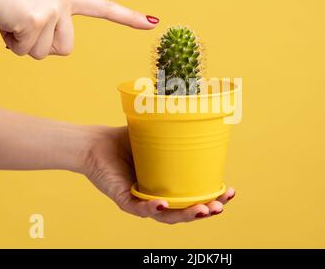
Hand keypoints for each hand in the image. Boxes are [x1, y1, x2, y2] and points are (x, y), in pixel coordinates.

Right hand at [0, 0, 158, 59]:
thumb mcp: (31, 5)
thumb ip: (48, 24)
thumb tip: (43, 49)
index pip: (104, 7)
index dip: (128, 18)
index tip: (153, 23)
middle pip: (66, 50)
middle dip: (40, 45)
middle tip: (21, 21)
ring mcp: (54, 8)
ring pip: (45, 54)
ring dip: (23, 43)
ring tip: (10, 17)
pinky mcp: (38, 18)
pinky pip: (26, 52)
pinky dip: (10, 43)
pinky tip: (4, 19)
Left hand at [83, 126, 235, 223]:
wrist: (94, 143)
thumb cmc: (124, 140)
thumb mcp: (155, 135)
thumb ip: (174, 129)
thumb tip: (197, 107)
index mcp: (168, 186)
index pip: (194, 197)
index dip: (213, 198)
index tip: (230, 191)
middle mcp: (157, 197)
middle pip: (185, 211)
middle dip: (206, 211)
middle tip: (221, 206)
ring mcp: (141, 201)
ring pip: (167, 216)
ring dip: (186, 215)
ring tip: (203, 209)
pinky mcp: (123, 200)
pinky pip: (139, 209)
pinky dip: (152, 208)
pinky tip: (164, 204)